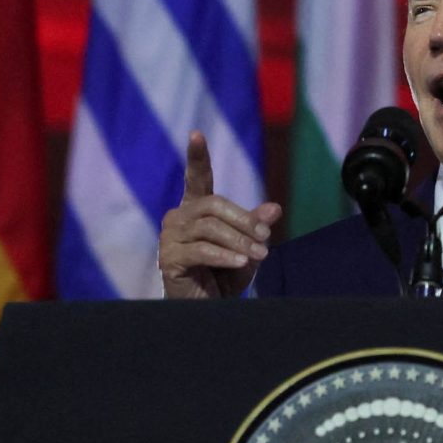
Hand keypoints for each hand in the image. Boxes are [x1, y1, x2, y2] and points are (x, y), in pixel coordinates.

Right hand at [157, 132, 280, 298]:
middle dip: (244, 220)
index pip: (196, 178)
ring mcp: (170, 238)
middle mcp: (178, 217)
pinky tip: (241, 262)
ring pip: (209, 228)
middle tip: (266, 237)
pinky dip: (225, 255)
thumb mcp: (249, 245)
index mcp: (197, 208)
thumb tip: (274, 207)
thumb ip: (256, 224)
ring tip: (259, 255)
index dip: (196, 157)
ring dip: (240, 241)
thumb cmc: (228, 273)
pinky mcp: (168, 259)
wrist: (211, 308)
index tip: (195, 134)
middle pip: (213, 204)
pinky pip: (200, 250)